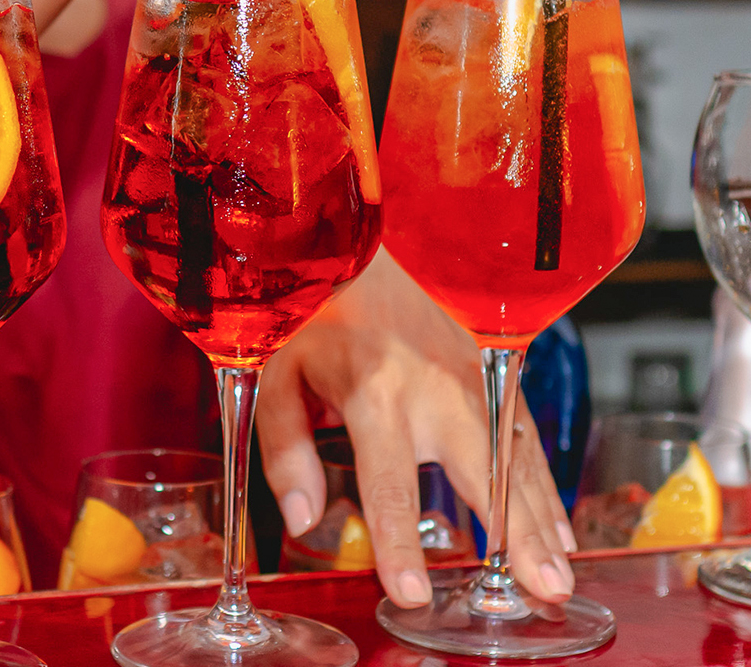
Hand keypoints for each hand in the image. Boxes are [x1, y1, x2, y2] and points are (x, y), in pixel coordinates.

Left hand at [256, 248, 577, 607]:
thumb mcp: (277, 374)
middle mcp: (432, 387)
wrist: (365, 243)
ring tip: (558, 575)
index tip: (412, 592)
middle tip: (542, 588)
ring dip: (542, 519)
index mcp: (373, 391)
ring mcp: (473, 376)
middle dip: (514, 535)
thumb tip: (302, 516)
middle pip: (479, 472)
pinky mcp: (495, 368)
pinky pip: (526, 433)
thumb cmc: (317, 312)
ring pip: (516, 458)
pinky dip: (544, 482)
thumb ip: (286, 448)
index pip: (388, 483)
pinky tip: (557, 527)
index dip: (400, 543)